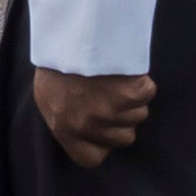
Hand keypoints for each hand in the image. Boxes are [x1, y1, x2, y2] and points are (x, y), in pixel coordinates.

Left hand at [31, 68, 159, 166]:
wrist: (73, 37)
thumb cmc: (58, 65)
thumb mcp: (48, 98)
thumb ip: (66, 121)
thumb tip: (85, 133)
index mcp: (66, 129)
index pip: (91, 159)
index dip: (101, 144)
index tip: (102, 129)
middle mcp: (90, 126)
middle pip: (124, 138)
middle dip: (122, 120)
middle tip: (110, 97)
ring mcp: (113, 111)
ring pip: (139, 116)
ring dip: (132, 99)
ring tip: (115, 80)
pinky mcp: (133, 94)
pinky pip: (147, 94)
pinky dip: (142, 82)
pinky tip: (125, 71)